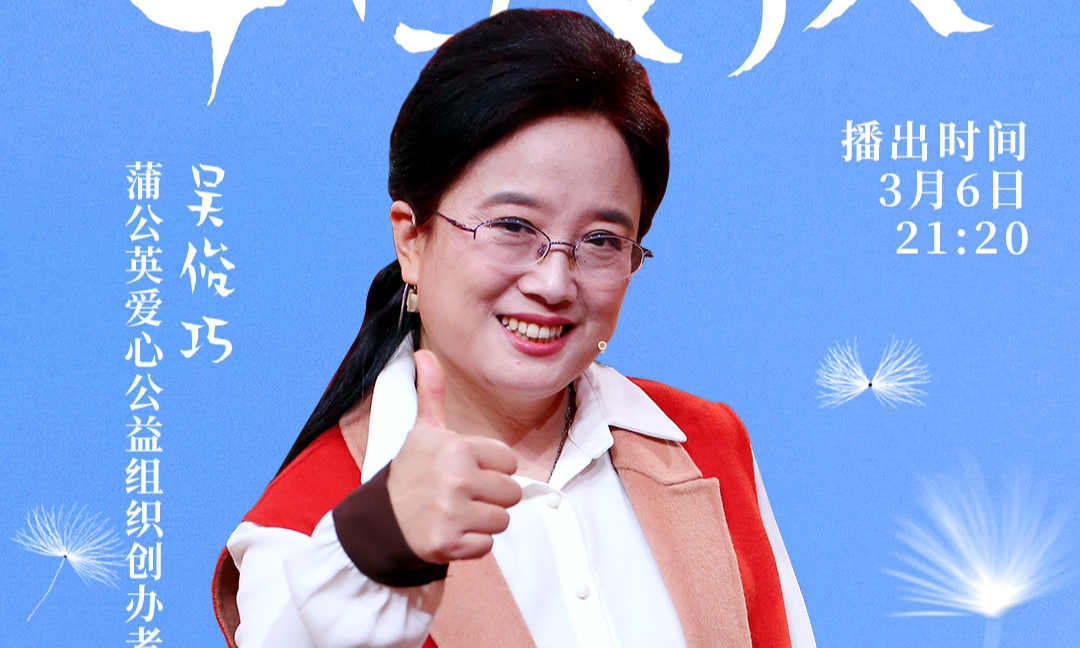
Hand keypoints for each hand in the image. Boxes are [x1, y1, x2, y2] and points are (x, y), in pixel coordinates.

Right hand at [386, 350, 521, 562]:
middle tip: (462, 496)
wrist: (381, 521)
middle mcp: (455, 478)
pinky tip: (451, 532)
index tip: (468, 472)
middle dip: (491, 498)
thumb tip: (423, 354)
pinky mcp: (448, 543)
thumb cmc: (412, 474)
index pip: (509, 462)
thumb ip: (432, 392)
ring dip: (483, 522)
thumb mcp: (423, 432)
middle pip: (511, 493)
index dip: (492, 469)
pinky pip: (487, 546)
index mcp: (456, 447)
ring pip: (502, 520)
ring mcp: (451, 512)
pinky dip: (472, 544)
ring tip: (457, 513)